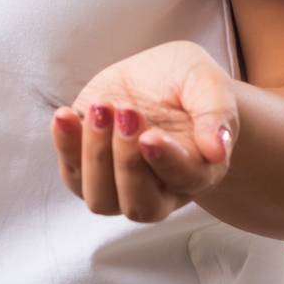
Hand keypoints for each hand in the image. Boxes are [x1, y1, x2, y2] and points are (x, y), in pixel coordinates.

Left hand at [50, 39, 238, 222]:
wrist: (157, 80)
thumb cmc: (187, 84)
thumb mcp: (207, 82)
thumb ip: (216, 112)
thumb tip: (217, 150)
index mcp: (198, 170)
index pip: (184, 181)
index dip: (165, 162)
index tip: (150, 136)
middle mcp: (161, 189)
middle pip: (139, 203)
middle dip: (126, 161)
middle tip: (126, 111)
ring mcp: (121, 183)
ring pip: (101, 199)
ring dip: (95, 156)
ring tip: (101, 108)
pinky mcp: (88, 166)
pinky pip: (72, 175)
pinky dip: (65, 147)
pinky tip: (66, 114)